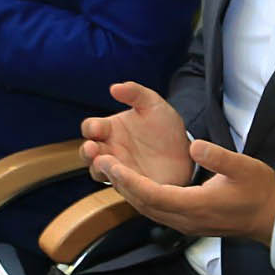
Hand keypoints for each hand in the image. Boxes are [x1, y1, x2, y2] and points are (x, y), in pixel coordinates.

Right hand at [79, 81, 195, 188]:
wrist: (187, 151)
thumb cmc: (165, 127)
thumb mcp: (153, 105)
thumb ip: (135, 93)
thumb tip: (114, 88)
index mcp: (109, 129)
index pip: (90, 128)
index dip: (91, 128)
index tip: (98, 128)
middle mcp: (110, 150)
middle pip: (88, 154)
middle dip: (87, 152)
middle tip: (92, 149)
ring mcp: (119, 169)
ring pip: (99, 172)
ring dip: (99, 169)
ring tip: (105, 164)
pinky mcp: (132, 186)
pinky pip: (121, 187)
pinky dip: (120, 183)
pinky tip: (126, 178)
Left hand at [100, 138, 274, 244]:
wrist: (269, 218)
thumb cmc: (259, 191)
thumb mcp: (244, 167)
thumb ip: (218, 157)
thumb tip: (194, 146)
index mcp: (196, 205)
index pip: (153, 194)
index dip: (129, 180)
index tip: (111, 164)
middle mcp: (185, 219)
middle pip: (143, 204)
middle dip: (120, 184)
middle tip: (100, 162)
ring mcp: (186, 224)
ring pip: (147, 210)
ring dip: (128, 192)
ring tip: (111, 171)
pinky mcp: (188, 223)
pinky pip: (156, 211)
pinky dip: (141, 197)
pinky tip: (134, 184)